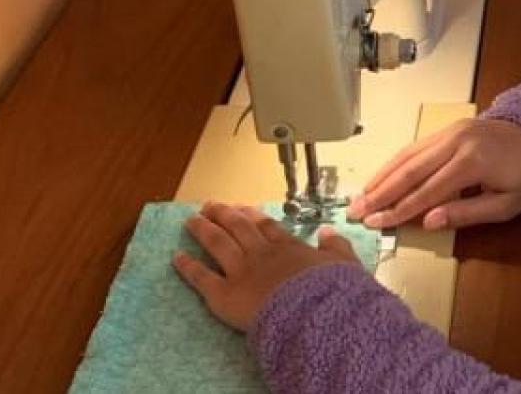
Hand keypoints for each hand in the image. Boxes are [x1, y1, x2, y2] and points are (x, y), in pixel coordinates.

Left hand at [172, 202, 360, 331]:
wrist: (315, 314)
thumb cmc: (332, 292)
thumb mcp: (345, 264)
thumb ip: (336, 246)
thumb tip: (328, 232)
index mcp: (288, 247)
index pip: (265, 226)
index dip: (251, 215)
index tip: (241, 207)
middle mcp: (260, 253)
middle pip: (237, 227)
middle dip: (222, 214)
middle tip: (210, 206)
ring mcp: (240, 271)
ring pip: (217, 243)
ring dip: (202, 230)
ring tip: (191, 220)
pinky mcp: (224, 294)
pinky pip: (201, 278)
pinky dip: (188, 266)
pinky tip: (176, 257)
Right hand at [347, 118, 520, 230]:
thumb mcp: (509, 204)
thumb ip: (468, 213)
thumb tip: (428, 222)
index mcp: (472, 162)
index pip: (427, 191)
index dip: (399, 210)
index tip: (376, 224)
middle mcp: (456, 142)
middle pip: (410, 170)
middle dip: (380, 193)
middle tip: (356, 212)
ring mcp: (451, 131)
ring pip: (408, 154)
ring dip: (382, 176)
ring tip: (361, 196)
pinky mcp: (450, 128)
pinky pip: (417, 146)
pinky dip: (395, 162)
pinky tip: (382, 176)